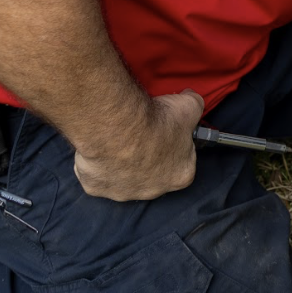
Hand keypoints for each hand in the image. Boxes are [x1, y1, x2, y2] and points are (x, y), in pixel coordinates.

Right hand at [72, 89, 204, 200]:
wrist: (118, 126)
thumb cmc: (156, 121)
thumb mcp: (190, 105)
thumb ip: (196, 105)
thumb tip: (193, 99)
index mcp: (180, 176)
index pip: (183, 162)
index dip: (177, 145)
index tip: (169, 131)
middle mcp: (153, 191)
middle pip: (154, 174)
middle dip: (150, 157)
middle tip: (143, 134)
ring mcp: (122, 193)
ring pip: (124, 178)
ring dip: (122, 163)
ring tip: (119, 140)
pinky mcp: (96, 188)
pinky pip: (97, 176)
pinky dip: (97, 163)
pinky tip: (100, 146)